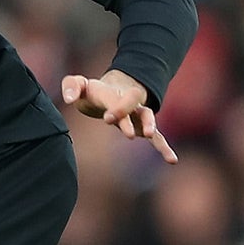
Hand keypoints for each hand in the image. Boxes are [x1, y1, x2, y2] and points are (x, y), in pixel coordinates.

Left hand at [60, 68, 177, 163]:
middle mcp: (130, 104)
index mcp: (114, 95)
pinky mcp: (141, 127)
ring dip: (152, 128)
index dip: (117, 109)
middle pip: (137, 109)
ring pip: (149, 119)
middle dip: (133, 120)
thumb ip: (71, 86)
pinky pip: (156, 137)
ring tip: (151, 137)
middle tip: (129, 134)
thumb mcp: (78, 84)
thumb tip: (70, 99)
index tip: (108, 119)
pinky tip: (173, 160)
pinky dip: (164, 147)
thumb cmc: (91, 90)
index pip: (118, 101)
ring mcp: (138, 115)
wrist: (108, 91)